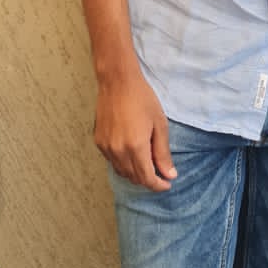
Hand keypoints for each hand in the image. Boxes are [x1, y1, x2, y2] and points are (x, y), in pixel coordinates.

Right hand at [94, 74, 176, 191]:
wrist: (117, 82)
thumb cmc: (142, 99)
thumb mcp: (159, 124)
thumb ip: (163, 153)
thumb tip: (169, 174)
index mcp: (136, 147)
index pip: (147, 178)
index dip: (158, 185)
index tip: (167, 184)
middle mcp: (118, 151)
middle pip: (134, 178)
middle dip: (148, 179)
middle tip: (160, 172)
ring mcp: (106, 147)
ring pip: (122, 172)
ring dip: (135, 173)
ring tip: (147, 162)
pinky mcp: (99, 142)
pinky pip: (112, 161)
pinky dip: (123, 163)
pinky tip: (132, 153)